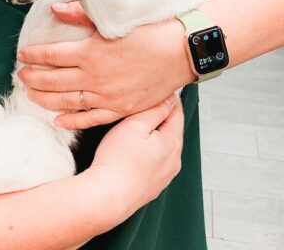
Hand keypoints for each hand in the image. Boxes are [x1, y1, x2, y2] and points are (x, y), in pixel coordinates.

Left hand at [17, 1, 194, 128]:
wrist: (181, 51)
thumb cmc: (149, 30)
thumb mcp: (113, 18)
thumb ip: (80, 14)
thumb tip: (54, 9)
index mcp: (90, 51)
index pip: (51, 55)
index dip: (33, 56)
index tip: (22, 55)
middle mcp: (95, 77)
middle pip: (53, 80)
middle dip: (33, 78)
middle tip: (20, 77)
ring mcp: (107, 96)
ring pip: (67, 102)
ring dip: (45, 99)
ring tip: (30, 95)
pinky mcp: (121, 108)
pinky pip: (91, 118)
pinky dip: (72, 121)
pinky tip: (57, 120)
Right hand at [86, 96, 183, 221]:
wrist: (107, 197)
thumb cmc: (117, 160)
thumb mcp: (135, 124)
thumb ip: (155, 109)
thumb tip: (169, 98)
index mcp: (173, 143)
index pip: (177, 111)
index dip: (166, 96)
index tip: (155, 86)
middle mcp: (174, 160)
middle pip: (171, 128)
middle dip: (159, 114)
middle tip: (142, 102)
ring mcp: (164, 175)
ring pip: (162, 145)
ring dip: (152, 133)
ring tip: (134, 124)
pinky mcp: (152, 185)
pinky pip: (154, 160)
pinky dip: (146, 151)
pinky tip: (131, 149)